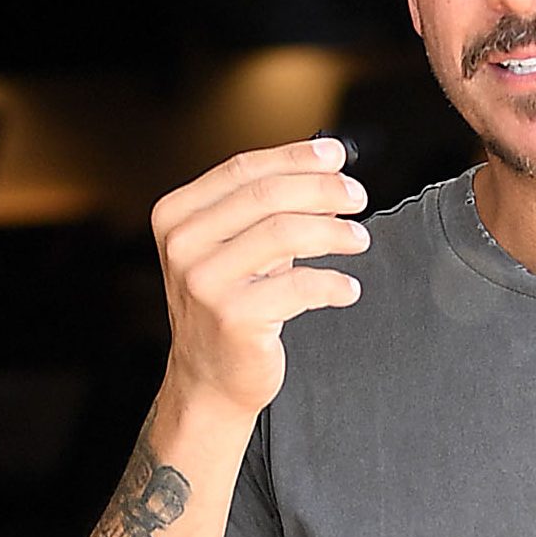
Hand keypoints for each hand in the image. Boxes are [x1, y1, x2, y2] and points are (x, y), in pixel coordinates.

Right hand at [151, 136, 368, 419]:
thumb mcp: (232, 250)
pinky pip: (299, 286)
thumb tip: (326, 167)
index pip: (243, 170)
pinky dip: (332, 284)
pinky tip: (347, 288)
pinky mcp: (234, 317)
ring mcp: (205, 281)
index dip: (296, 157)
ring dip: (334, 233)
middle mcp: (183, 244)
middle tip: (357, 198)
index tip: (337, 156)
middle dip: (322, 191)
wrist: (210, 380)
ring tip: (358, 240)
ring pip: (285, 233)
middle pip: (267, 196)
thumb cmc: (229, 309)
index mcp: (177, 216)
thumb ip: (263, 210)